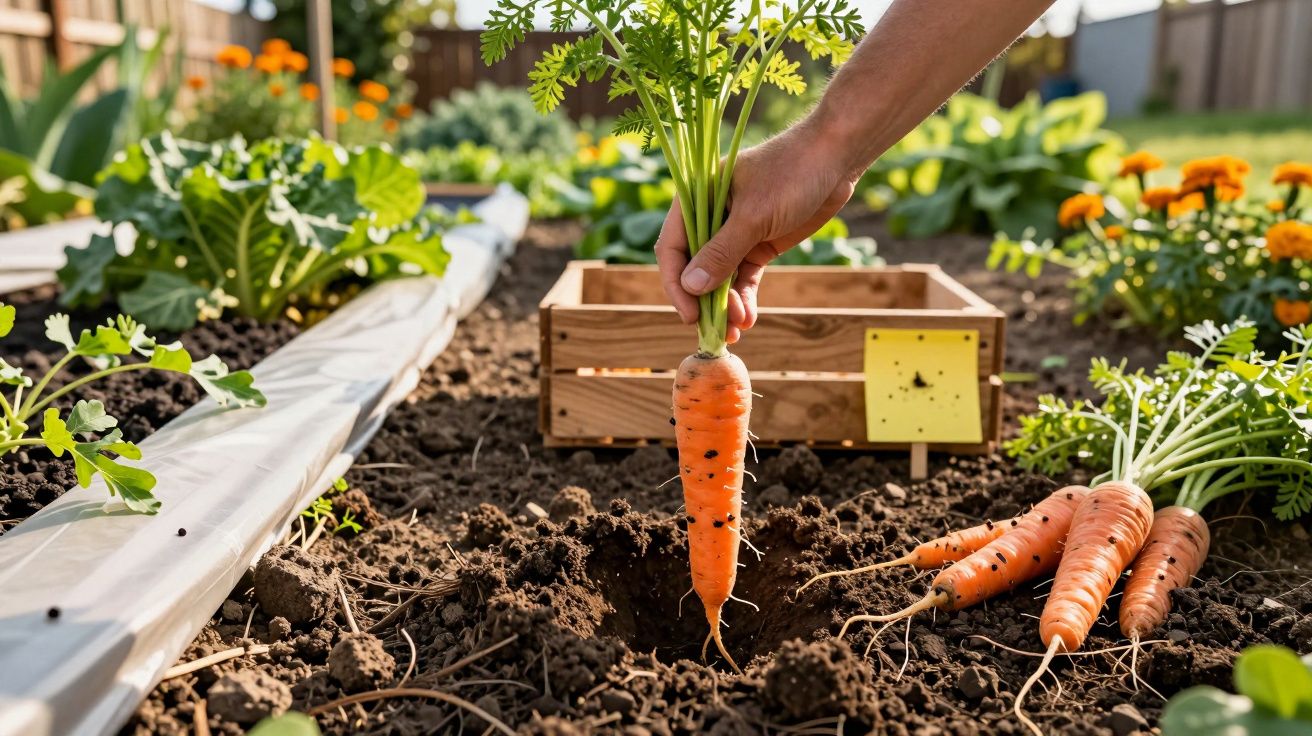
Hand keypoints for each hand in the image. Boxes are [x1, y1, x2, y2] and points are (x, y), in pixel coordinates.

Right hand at [654, 120, 856, 342]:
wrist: (836, 158)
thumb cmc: (791, 174)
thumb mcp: (754, 216)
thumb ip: (722, 252)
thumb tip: (691, 286)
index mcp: (696, 199)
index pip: (672, 247)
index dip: (676, 284)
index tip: (689, 314)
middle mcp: (710, 217)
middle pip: (695, 268)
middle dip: (704, 301)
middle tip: (717, 331)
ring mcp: (735, 232)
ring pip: (721, 278)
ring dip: (726, 305)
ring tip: (740, 328)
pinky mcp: (759, 243)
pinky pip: (744, 277)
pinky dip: (745, 298)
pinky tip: (749, 319)